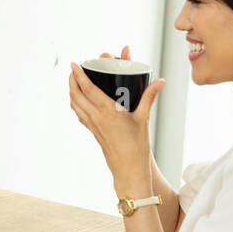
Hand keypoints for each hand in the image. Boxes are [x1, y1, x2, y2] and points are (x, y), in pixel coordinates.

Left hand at [69, 46, 164, 194]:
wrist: (128, 167)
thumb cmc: (137, 145)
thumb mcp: (144, 118)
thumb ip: (149, 97)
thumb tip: (160, 81)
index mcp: (108, 111)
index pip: (88, 89)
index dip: (79, 75)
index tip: (74, 64)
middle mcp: (96, 117)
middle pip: (76, 95)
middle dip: (72, 80)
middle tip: (73, 68)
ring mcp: (92, 125)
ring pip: (75, 104)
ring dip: (72, 91)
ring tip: (73, 80)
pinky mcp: (93, 131)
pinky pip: (79, 113)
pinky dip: (76, 103)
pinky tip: (79, 99)